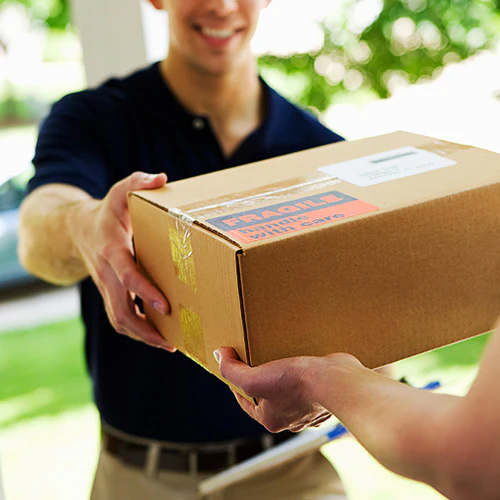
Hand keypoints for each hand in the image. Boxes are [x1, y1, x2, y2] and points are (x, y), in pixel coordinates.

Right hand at [69, 172, 175, 350]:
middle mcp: (108, 274)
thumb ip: (138, 182)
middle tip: (173, 340)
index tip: (166, 306)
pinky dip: (138, 330)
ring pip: (119, 321)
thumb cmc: (107, 211)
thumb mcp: (120, 191)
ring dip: (143, 336)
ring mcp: (106, 287)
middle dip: (146, 329)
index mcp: (113, 250)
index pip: (128, 276)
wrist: (77, 229)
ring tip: (169, 344)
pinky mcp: (110, 294)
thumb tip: (162, 178)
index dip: (145, 291)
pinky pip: (121, 318)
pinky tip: (160, 335)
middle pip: (121, 311)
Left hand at [215, 347, 332, 432]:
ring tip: (280, 357)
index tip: (234, 364)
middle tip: (259, 359)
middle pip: (267, 397)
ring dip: (283, 377)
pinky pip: (309, 386)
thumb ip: (232, 370)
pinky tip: (304, 361)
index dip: (236, 383)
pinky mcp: (324, 397)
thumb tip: (219, 355)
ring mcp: (309, 409)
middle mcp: (290, 420)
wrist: (338, 382)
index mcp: (271, 420)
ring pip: (288, 392)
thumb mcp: (255, 378)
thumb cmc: (296, 383)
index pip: (245, 402)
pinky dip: (304, 375)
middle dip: (262, 379)